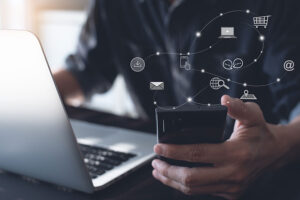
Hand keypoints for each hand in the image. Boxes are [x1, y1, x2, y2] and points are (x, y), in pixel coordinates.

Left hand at [152, 95, 288, 199]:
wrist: (276, 153)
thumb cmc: (261, 133)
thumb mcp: (253, 116)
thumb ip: (238, 107)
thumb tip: (223, 100)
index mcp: (235, 153)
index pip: (197, 153)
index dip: (174, 151)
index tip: (158, 147)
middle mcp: (233, 174)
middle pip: (191, 178)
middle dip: (168, 171)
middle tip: (155, 162)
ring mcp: (232, 187)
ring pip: (194, 189)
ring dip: (173, 181)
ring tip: (159, 171)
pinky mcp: (231, 193)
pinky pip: (203, 192)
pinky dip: (186, 186)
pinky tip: (177, 177)